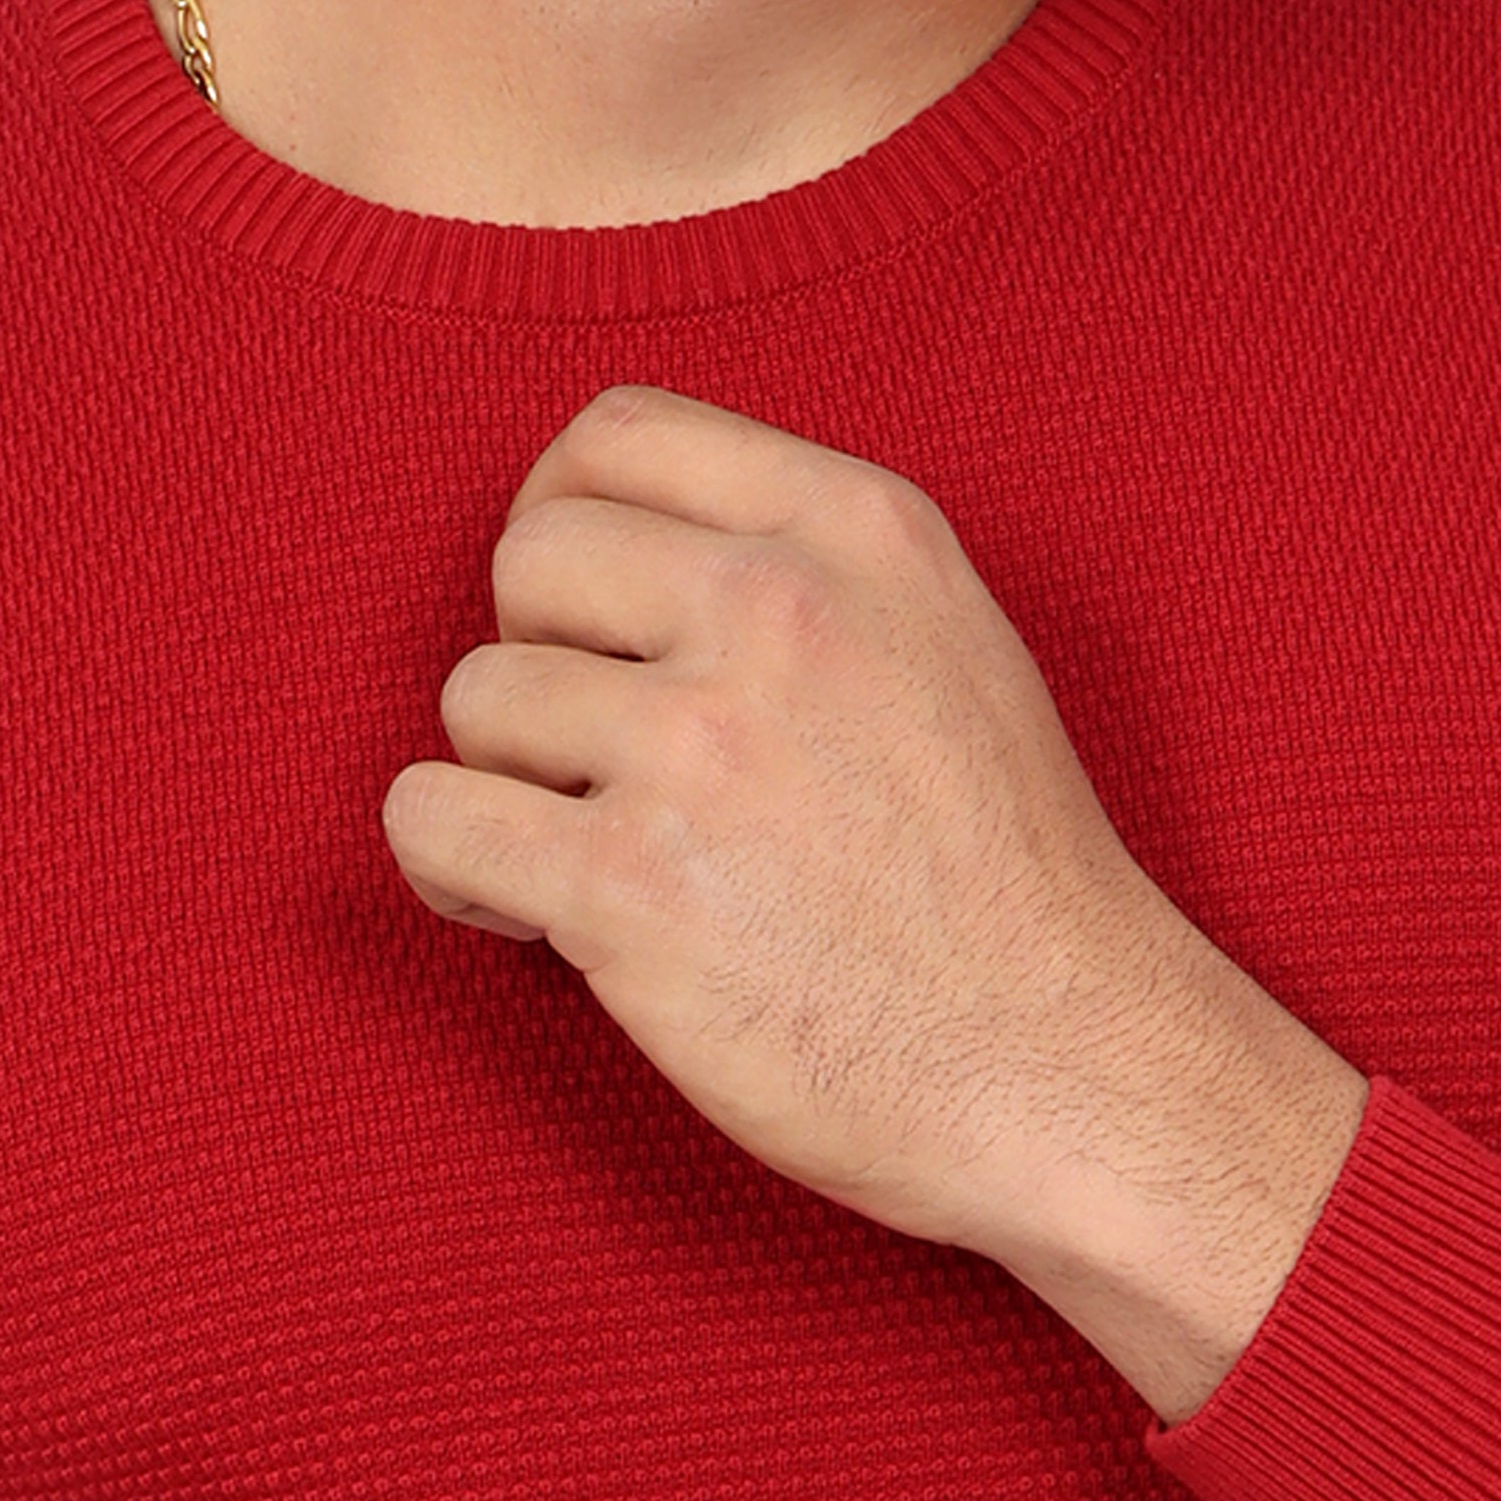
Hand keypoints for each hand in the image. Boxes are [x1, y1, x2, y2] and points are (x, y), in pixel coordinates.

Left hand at [381, 383, 1355, 1324]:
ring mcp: (697, 747)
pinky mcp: (628, 887)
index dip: (566, 520)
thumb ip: (814, 574)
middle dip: (538, 659)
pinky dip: (453, 871)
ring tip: (590, 856)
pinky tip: (524, 912)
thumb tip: (641, 564)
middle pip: (529, 560)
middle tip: (600, 761)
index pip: (620, 434)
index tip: (584, 615)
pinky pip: (432, 821)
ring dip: (506, 782)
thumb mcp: (954, 646)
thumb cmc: (1014, 887)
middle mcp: (775, 612)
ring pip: (474, 699)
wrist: (1069, 1067)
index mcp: (859, 532)